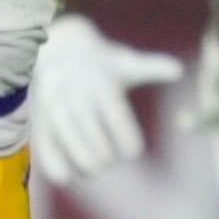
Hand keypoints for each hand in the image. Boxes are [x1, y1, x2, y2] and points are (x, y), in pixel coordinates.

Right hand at [27, 13, 185, 187]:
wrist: (56, 47)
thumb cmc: (100, 62)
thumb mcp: (125, 61)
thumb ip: (152, 67)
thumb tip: (179, 70)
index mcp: (102, 86)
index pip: (120, 126)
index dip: (129, 145)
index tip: (130, 149)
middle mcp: (78, 99)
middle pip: (102, 151)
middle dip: (109, 159)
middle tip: (110, 156)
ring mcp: (56, 112)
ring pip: (79, 158)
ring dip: (90, 168)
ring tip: (93, 164)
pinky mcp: (40, 122)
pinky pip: (48, 158)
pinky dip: (61, 171)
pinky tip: (70, 171)